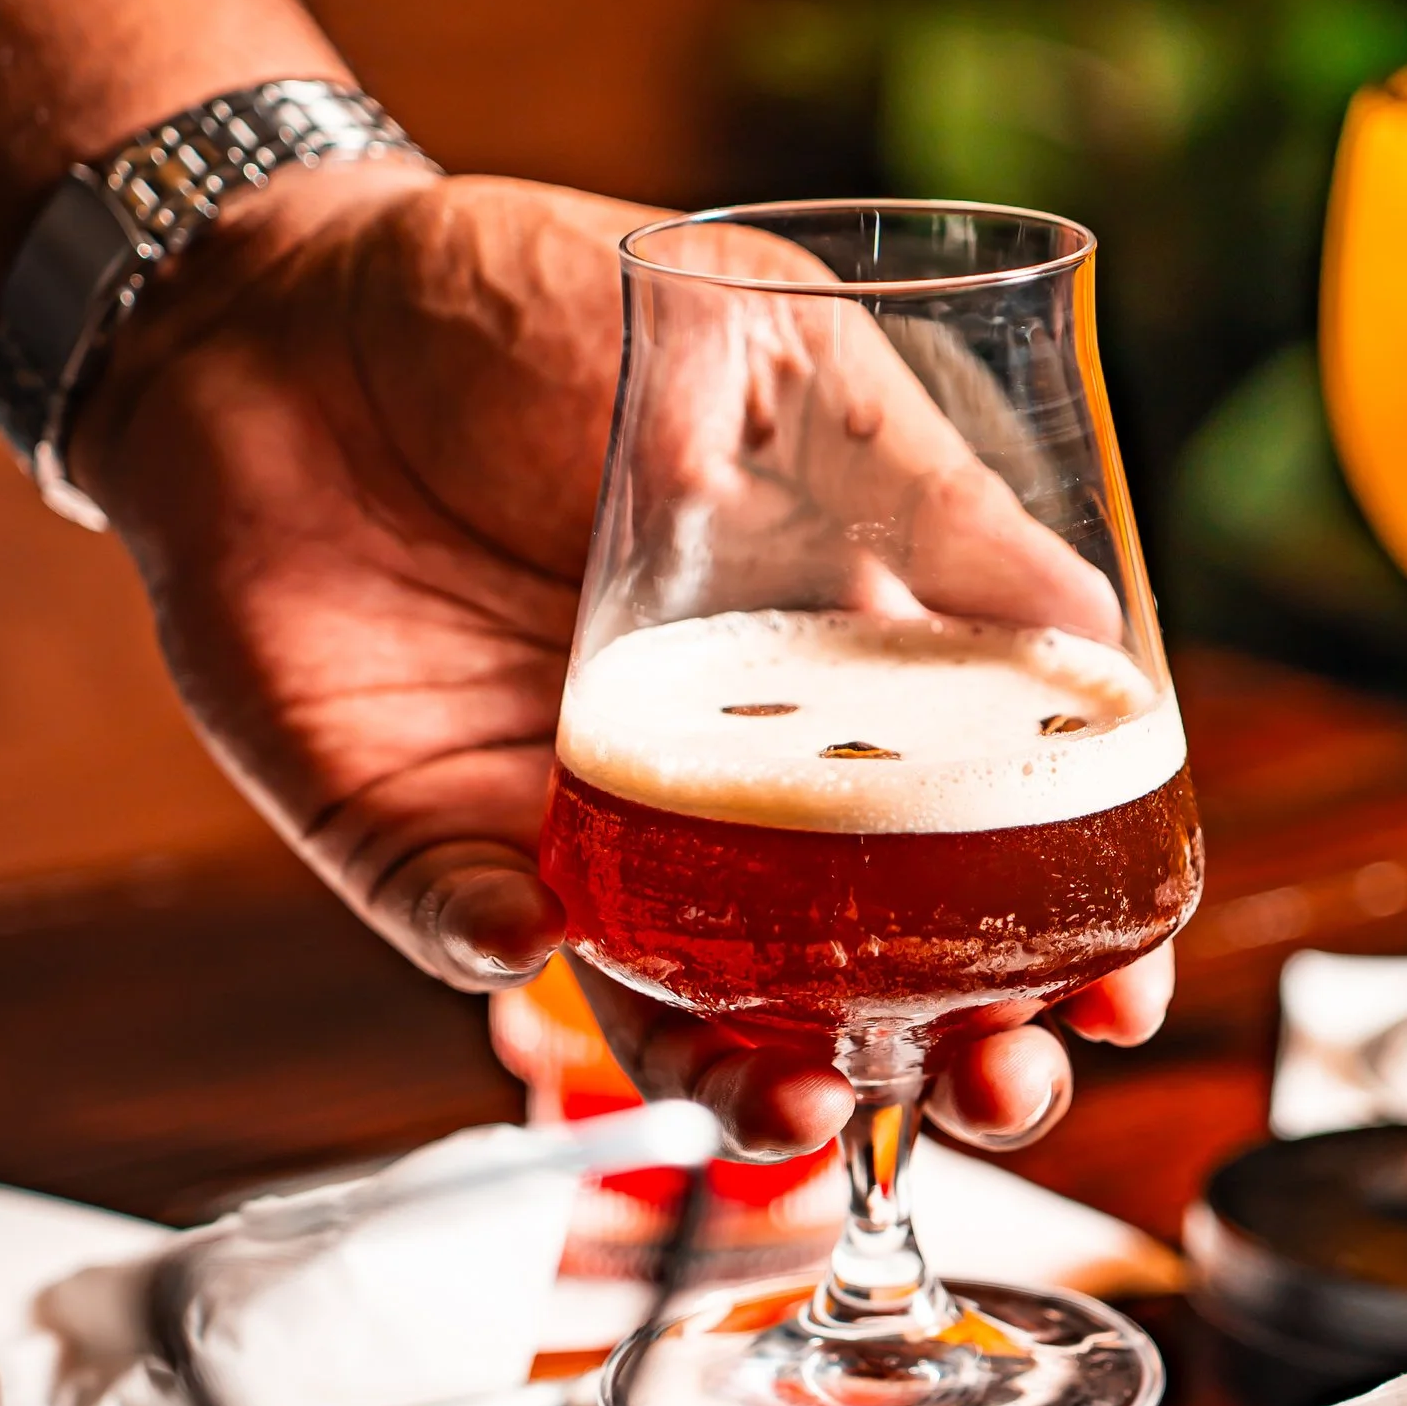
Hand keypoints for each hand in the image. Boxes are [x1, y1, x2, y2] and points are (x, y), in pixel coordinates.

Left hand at [76, 167, 1174, 1151]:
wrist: (285, 299)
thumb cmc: (538, 304)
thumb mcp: (772, 355)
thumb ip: (924, 493)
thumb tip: (1096, 635)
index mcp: (839, 671)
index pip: (986, 842)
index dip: (1067, 932)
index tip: (1121, 990)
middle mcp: (726, 778)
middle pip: (869, 972)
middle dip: (954, 1057)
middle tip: (1002, 1081)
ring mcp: (579, 824)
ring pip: (690, 1011)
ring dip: (756, 1084)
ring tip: (811, 1106)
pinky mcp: (421, 839)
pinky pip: (470, 934)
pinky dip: (502, 954)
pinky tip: (531, 932)